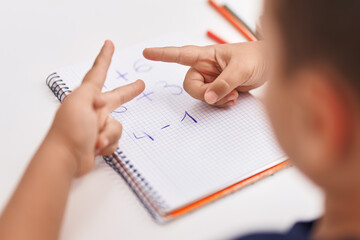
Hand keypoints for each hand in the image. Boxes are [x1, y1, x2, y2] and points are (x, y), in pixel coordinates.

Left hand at [48, 40, 144, 175]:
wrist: (65, 159)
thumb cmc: (69, 131)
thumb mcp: (79, 102)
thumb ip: (91, 92)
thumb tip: (102, 97)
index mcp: (86, 97)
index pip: (98, 73)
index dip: (105, 58)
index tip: (109, 45)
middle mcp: (92, 109)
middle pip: (116, 98)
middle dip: (129, 92)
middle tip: (140, 85)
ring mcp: (97, 126)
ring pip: (118, 125)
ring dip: (110, 134)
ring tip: (96, 140)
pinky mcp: (99, 141)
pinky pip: (115, 140)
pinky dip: (108, 145)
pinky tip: (96, 148)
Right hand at [143, 41, 265, 106]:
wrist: (272, 65)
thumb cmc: (258, 57)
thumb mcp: (241, 69)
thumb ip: (224, 83)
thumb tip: (209, 97)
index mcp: (207, 56)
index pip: (180, 54)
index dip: (163, 54)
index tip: (147, 53)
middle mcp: (207, 68)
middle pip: (191, 85)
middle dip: (204, 94)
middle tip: (222, 94)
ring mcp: (213, 80)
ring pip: (202, 96)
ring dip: (217, 100)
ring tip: (233, 94)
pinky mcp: (220, 89)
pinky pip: (213, 101)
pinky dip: (221, 103)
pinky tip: (233, 98)